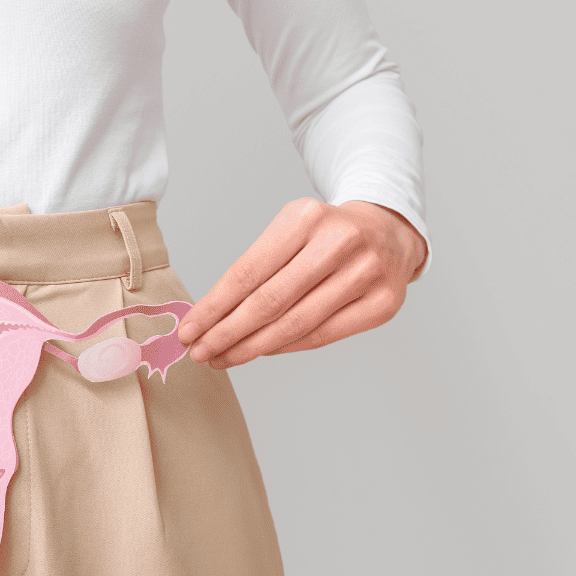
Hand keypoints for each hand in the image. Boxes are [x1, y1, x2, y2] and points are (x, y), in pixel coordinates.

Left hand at [176, 197, 426, 369]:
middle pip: (269, 302)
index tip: (188, 329)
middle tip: (200, 352)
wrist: (387, 229)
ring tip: (223, 358)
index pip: (248, 272)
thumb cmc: (325, 234)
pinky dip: (286, 347)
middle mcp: (340, 243)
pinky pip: (322, 335)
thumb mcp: (289, 230)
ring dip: (252, 347)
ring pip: (295, 324)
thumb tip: (209, 316)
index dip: (214, 307)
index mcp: (306, 218)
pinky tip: (260, 352)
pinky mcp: (383, 303)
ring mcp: (367, 273)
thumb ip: (255, 269)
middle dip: (227, 333)